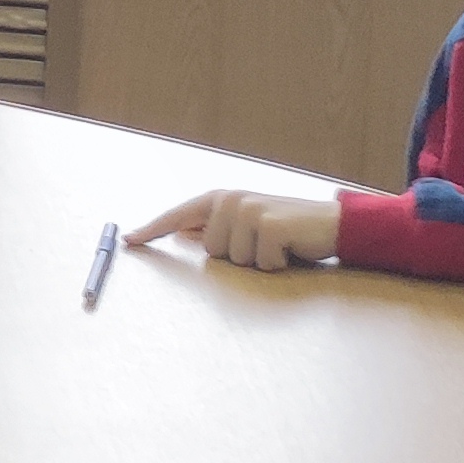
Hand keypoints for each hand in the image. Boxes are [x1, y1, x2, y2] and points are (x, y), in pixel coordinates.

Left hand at [129, 189, 341, 269]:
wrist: (334, 225)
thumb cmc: (289, 230)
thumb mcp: (247, 226)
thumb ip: (216, 228)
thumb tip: (183, 234)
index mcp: (221, 198)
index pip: (179, 215)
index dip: (153, 229)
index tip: (129, 240)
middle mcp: (230, 199)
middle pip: (211, 251)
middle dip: (238, 256)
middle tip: (265, 243)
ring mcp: (249, 210)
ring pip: (234, 260)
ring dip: (259, 261)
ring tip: (278, 245)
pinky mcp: (269, 225)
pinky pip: (260, 263)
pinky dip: (277, 264)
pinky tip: (290, 249)